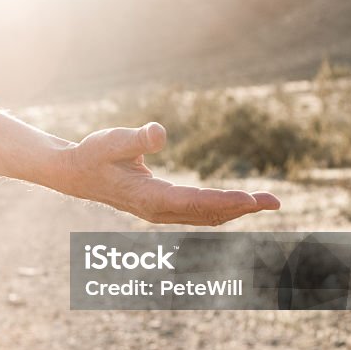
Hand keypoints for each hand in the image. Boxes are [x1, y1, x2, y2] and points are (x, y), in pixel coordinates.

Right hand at [58, 122, 280, 224]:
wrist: (75, 174)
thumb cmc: (93, 154)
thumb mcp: (111, 140)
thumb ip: (136, 138)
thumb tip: (160, 133)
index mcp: (148, 198)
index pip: (193, 203)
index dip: (223, 201)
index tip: (251, 199)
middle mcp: (157, 210)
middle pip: (207, 214)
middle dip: (242, 208)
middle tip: (274, 201)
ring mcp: (160, 212)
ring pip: (205, 216)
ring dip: (236, 210)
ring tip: (267, 202)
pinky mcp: (162, 207)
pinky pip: (198, 212)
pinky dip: (221, 208)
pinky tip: (239, 203)